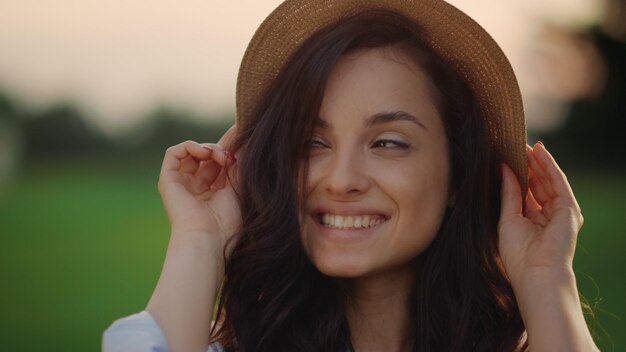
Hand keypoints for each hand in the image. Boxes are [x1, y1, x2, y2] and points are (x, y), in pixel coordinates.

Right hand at [157, 125, 240, 250]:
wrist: (206, 238)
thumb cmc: (226, 223)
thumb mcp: (238, 189)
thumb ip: (238, 166)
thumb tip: (244, 144)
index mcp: (214, 191)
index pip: (220, 162)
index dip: (230, 147)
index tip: (243, 132)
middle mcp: (197, 186)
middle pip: (208, 155)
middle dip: (223, 146)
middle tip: (236, 144)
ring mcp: (182, 183)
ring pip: (193, 152)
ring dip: (209, 148)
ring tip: (222, 156)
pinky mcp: (168, 180)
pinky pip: (174, 153)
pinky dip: (190, 146)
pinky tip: (206, 152)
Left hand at [498, 141, 583, 288]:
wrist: (536, 274)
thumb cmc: (517, 254)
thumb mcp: (507, 218)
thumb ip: (508, 193)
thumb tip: (502, 168)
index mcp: (529, 220)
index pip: (524, 191)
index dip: (516, 173)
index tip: (504, 155)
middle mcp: (545, 215)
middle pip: (536, 183)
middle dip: (526, 164)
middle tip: (513, 143)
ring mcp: (559, 212)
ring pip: (547, 180)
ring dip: (537, 161)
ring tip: (524, 143)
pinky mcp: (569, 210)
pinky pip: (558, 182)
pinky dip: (549, 165)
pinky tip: (539, 151)